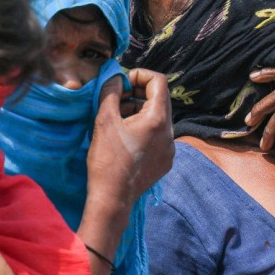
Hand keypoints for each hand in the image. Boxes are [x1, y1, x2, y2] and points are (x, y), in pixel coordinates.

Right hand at [86, 68, 173, 216]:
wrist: (113, 198)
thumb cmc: (107, 159)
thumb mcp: (104, 120)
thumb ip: (110, 92)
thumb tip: (115, 77)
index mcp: (158, 120)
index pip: (159, 81)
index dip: (140, 75)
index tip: (122, 83)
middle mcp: (170, 133)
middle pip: (159, 100)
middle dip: (137, 94)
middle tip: (116, 100)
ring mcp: (170, 149)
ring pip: (158, 119)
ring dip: (139, 112)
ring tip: (118, 121)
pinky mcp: (166, 161)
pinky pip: (158, 136)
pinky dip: (144, 130)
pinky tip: (126, 139)